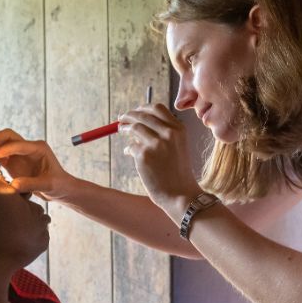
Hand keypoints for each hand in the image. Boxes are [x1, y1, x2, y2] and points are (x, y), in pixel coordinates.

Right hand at [0, 129, 77, 201]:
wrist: (60, 189)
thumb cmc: (58, 185)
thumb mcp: (48, 185)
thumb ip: (31, 184)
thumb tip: (13, 185)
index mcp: (38, 148)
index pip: (18, 143)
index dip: (6, 148)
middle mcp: (28, 148)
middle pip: (8, 135)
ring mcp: (20, 154)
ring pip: (1, 143)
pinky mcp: (13, 162)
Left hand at [117, 104, 202, 219]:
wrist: (180, 194)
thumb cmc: (178, 173)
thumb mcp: (178, 147)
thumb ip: (164, 134)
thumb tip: (139, 122)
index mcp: (179, 129)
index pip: (157, 108)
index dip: (143, 108)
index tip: (136, 111)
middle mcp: (169, 133)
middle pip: (143, 115)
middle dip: (129, 115)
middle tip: (121, 118)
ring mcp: (156, 144)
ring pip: (134, 128)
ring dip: (125, 128)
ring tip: (120, 130)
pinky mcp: (144, 155)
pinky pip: (131, 147)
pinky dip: (128, 149)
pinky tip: (129, 153)